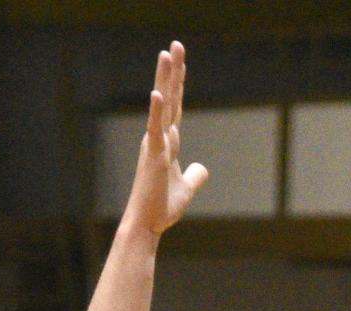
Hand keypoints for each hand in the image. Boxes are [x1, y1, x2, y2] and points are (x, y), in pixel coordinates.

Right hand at [124, 42, 208, 239]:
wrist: (147, 225)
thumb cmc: (161, 208)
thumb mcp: (186, 189)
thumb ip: (195, 176)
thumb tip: (203, 169)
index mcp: (167, 143)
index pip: (176, 107)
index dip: (179, 84)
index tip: (180, 61)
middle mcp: (160, 138)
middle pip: (170, 98)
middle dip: (173, 71)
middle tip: (175, 45)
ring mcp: (155, 145)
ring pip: (162, 106)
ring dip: (165, 80)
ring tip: (166, 54)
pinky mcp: (153, 156)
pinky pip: (156, 129)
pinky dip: (157, 112)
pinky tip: (158, 93)